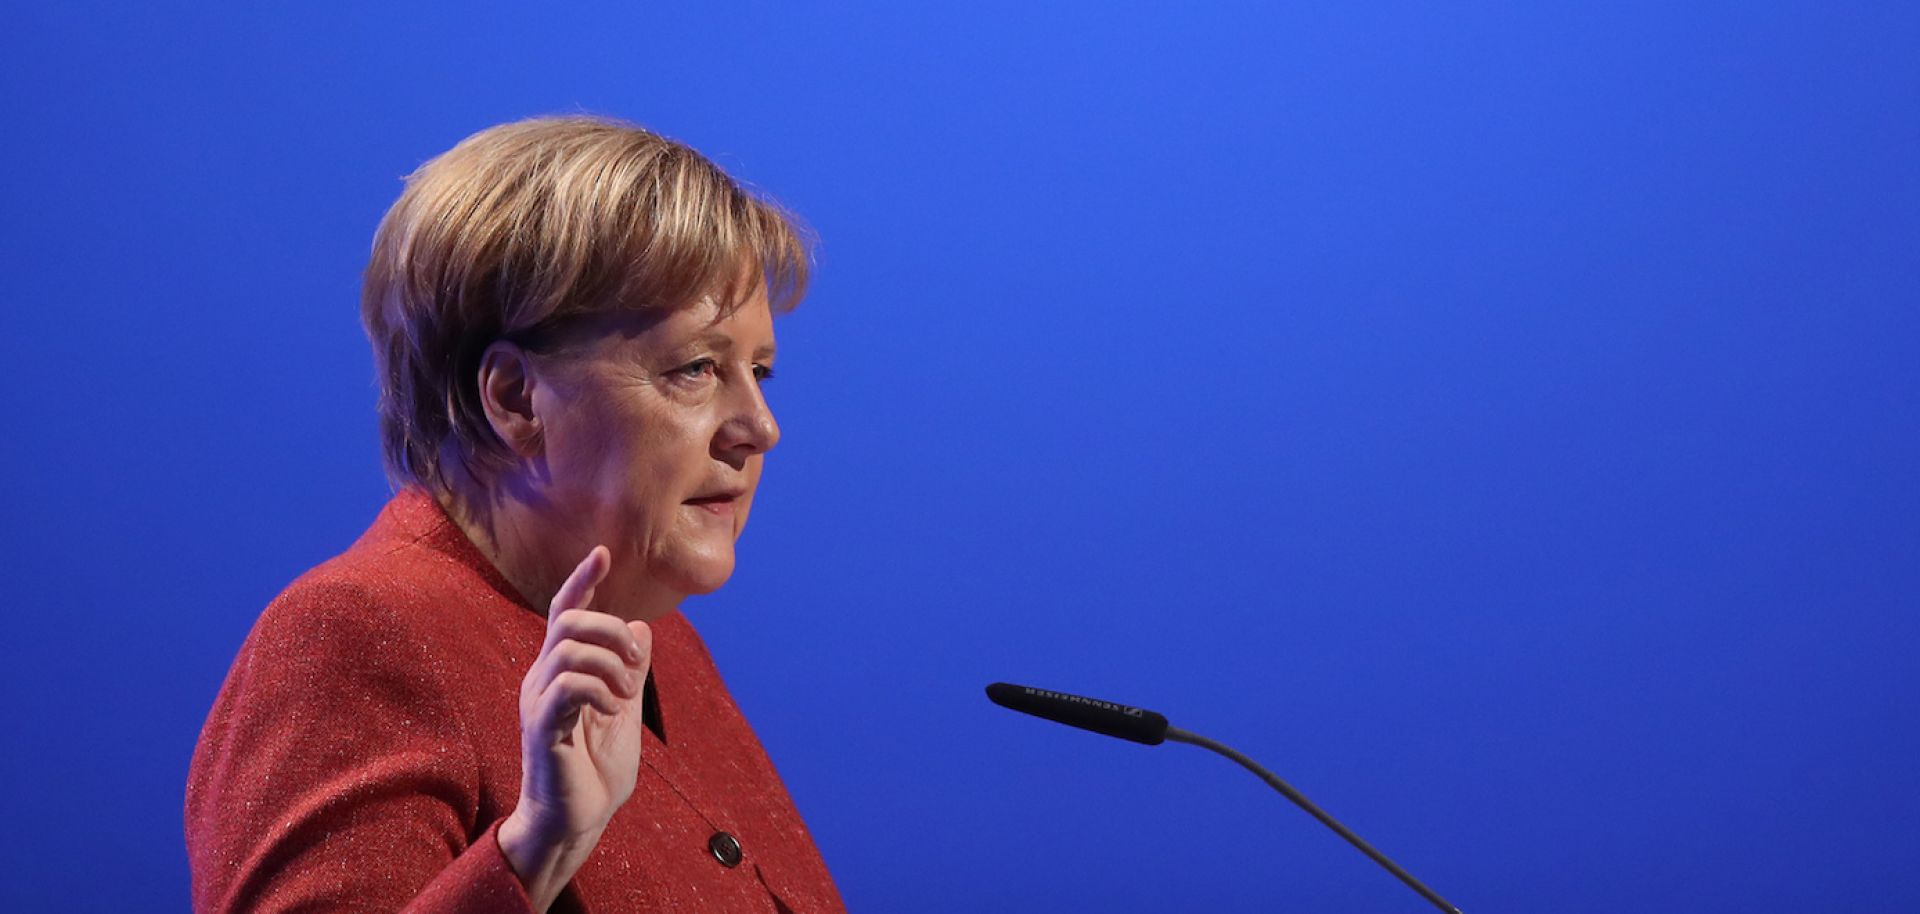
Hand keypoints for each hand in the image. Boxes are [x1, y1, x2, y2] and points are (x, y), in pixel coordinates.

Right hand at [498, 546, 652, 910]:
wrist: (577, 821)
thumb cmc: (595, 771)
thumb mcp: (623, 711)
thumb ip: (630, 671)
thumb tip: (640, 627)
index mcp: (561, 671)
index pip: (565, 612)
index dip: (582, 580)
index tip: (603, 553)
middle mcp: (543, 678)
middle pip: (568, 621)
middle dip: (610, 628)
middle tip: (637, 663)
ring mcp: (539, 701)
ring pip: (570, 648)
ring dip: (612, 664)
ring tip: (627, 695)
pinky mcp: (541, 726)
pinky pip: (569, 685)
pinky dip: (600, 689)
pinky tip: (613, 709)